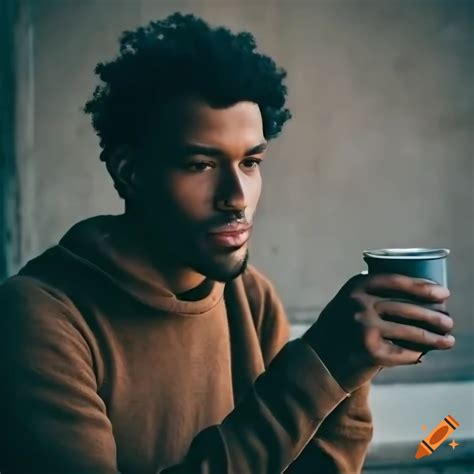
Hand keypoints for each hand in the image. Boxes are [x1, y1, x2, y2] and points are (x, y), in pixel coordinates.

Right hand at [302, 273, 453, 392]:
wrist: (318, 359)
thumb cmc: (339, 330)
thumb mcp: (347, 304)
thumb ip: (371, 296)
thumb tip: (418, 295)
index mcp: (355, 287)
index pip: (395, 280)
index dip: (422, 285)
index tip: (443, 292)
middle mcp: (359, 304)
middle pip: (407, 307)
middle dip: (434, 314)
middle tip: (449, 320)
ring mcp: (364, 327)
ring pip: (411, 331)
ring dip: (434, 337)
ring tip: (449, 339)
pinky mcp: (370, 351)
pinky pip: (403, 352)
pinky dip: (416, 354)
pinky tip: (426, 354)